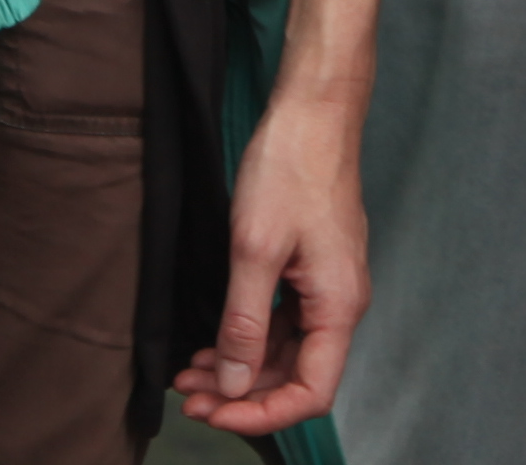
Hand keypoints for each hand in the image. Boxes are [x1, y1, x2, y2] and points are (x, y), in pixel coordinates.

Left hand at [175, 87, 366, 436]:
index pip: (309, 392)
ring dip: (239, 369)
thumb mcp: (255, 248)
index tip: (213, 413)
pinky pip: (283, 323)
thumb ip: (244, 323)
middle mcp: (339, 304)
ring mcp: (326, 286)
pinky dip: (248, 338)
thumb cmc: (292, 166)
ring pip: (286, 352)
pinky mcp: (312, 270)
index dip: (261, 415)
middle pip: (295, 377)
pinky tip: (212, 341)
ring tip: (189, 373)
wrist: (314, 111)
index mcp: (337, 306)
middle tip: (186, 396)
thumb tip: (234, 385)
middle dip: (241, 394)